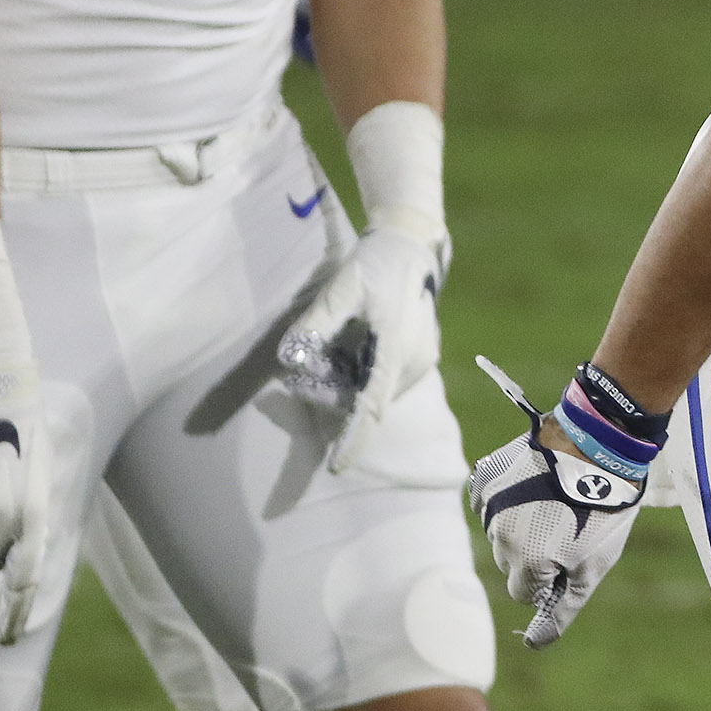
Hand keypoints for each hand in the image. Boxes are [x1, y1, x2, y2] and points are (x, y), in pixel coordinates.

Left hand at [278, 218, 446, 472]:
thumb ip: (318, 322)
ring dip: (346, 384)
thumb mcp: (343, 286)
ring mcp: (421, 360)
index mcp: (395, 348)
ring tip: (327, 353)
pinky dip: (361, 374)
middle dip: (331, 395)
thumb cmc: (375, 262)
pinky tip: (350, 347)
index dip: (354, 439)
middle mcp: (413, 362)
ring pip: (374, 390)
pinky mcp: (421, 356)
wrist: (413, 243)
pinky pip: (384, 378)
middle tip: (300, 374)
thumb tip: (290, 357)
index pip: (371, 406)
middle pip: (365, 398)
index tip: (337, 467)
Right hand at [467, 358, 642, 647]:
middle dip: (534, 552)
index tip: (571, 552)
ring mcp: (489, 503)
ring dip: (521, 524)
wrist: (600, 444)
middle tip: (566, 523)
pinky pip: (489, 504)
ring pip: (500, 533)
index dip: (552, 575)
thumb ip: (562, 609)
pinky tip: (534, 487)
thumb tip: (535, 644)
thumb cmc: (603, 509)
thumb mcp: (593, 566)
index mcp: (525, 562)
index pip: (526, 591)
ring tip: (554, 500)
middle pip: (511, 563)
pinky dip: (508, 501)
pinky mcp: (486, 477)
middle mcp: (499, 535)